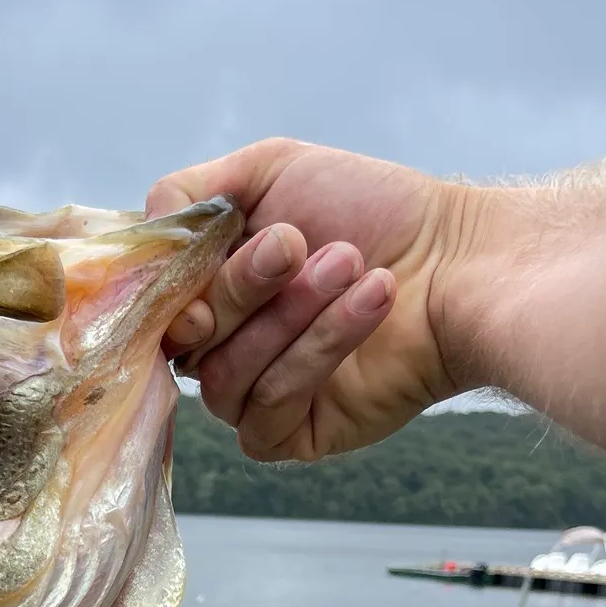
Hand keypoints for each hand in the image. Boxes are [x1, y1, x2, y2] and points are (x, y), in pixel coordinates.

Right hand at [146, 139, 468, 461]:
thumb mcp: (268, 169)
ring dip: (290, 319)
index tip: (208, 259)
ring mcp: (253, 397)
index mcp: (208, 293)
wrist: (463, 260)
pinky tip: (373, 302)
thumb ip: (187, 192)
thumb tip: (141, 237)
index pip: (152, 310)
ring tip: (354, 267)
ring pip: (222, 382)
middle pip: (185, 345)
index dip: (169, 293)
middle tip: (298, 245)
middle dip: (242, 290)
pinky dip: (318, 354)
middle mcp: (222, 348)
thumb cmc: (375, 210)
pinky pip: (265, 413)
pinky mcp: (290, 437)